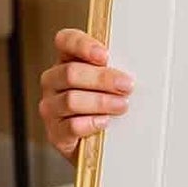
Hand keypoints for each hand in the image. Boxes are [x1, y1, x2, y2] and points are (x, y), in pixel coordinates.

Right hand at [39, 27, 133, 166]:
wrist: (96, 144)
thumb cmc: (105, 104)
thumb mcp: (110, 83)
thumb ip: (115, 70)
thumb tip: (136, 69)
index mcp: (67, 60)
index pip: (65, 41)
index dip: (83, 46)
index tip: (105, 56)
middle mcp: (53, 81)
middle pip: (71, 73)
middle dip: (102, 78)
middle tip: (126, 85)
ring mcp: (51, 107)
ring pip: (71, 100)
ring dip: (101, 102)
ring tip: (122, 105)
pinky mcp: (55, 133)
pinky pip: (71, 126)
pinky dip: (90, 123)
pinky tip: (105, 122)